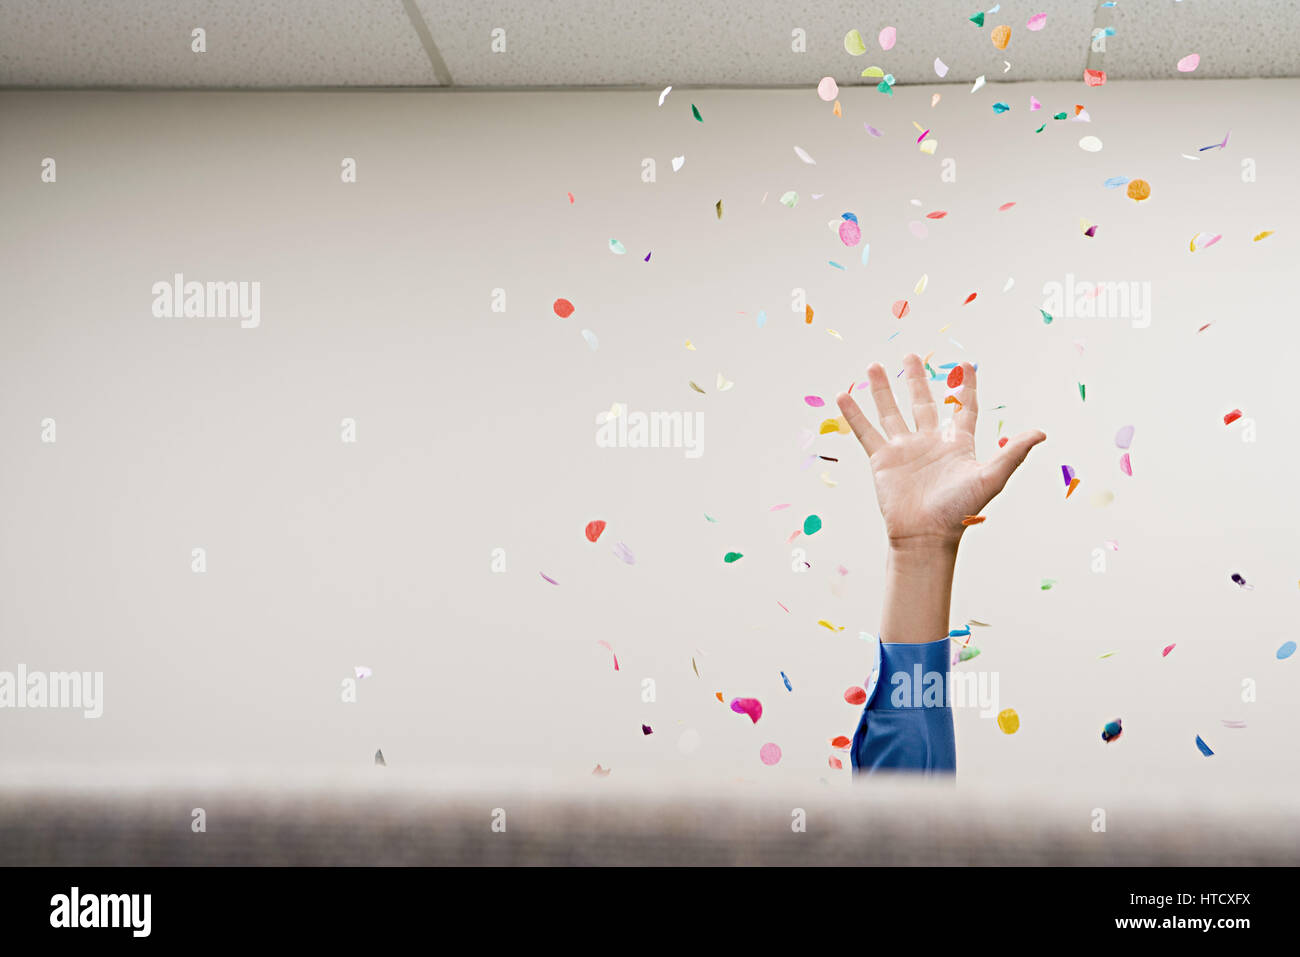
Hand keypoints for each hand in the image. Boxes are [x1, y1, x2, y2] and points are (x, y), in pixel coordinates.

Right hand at [836, 355, 1044, 549]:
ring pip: (891, 412)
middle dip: (916, 380)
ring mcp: (904, 449)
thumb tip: (1042, 433)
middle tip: (910, 356)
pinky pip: (866, 431)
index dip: (966, 388)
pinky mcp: (882, 459)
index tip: (967, 366)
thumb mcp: (991, 477)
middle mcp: (929, 442)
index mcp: (957, 444)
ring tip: (873, 366)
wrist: (926, 535)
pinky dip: (854, 414)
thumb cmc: (960, 510)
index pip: (963, 409)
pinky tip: (842, 396)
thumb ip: (1014, 453)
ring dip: (882, 390)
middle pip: (922, 403)